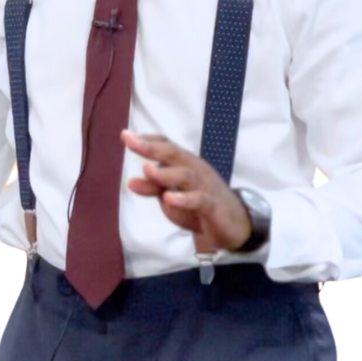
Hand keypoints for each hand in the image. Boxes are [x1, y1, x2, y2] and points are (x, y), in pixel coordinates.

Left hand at [121, 130, 251, 253]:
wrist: (235, 225)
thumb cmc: (199, 206)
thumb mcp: (172, 197)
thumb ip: (153, 188)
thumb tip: (130, 182)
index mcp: (185, 164)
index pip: (167, 145)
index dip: (148, 139)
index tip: (126, 135)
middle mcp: (195, 170)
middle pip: (173, 154)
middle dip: (151, 147)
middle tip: (131, 141)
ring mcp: (205, 186)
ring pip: (185, 175)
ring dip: (165, 172)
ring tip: (148, 169)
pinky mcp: (213, 206)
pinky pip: (199, 200)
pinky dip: (184, 199)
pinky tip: (168, 199)